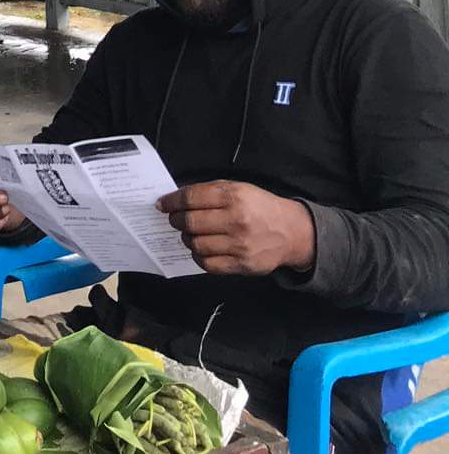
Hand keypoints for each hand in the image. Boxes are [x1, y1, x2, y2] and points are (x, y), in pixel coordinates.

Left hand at [158, 180, 315, 275]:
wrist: (291, 231)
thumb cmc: (259, 207)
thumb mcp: (238, 189)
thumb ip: (209, 192)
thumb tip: (178, 199)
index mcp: (233, 196)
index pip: (191, 198)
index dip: (172, 202)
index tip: (162, 204)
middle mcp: (236, 220)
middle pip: (190, 222)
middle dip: (176, 220)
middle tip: (175, 220)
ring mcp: (239, 245)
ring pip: (196, 244)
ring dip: (187, 239)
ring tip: (190, 234)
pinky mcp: (242, 265)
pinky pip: (208, 264)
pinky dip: (198, 257)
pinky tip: (201, 249)